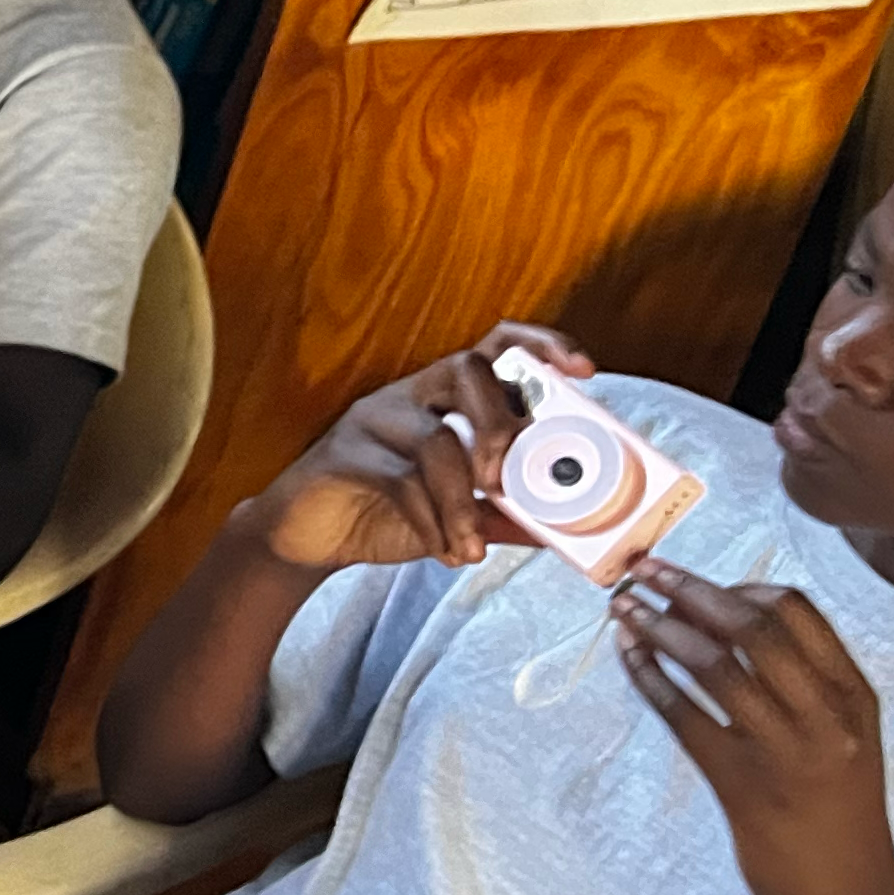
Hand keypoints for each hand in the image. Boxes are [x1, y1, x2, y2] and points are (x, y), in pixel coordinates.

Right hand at [243, 322, 593, 573]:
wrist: (310, 537)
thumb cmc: (386, 511)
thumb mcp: (460, 513)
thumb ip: (509, 514)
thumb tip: (569, 531)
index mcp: (444, 396)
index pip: (495, 344)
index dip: (542, 345)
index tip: (583, 371)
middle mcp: (410, 393)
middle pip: (466, 370)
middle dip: (502, 426)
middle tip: (509, 483)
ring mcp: (374, 419)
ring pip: (435, 437)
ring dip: (463, 501)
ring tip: (472, 546)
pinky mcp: (344, 454)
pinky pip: (400, 480)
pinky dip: (433, 523)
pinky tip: (444, 550)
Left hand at [618, 563, 893, 894]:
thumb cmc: (837, 812)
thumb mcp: (844, 737)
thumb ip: (805, 683)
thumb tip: (729, 620)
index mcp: (854, 697)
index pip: (798, 613)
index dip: (734, 583)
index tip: (690, 576)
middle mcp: (827, 717)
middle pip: (751, 627)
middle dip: (688, 591)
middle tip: (642, 573)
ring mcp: (785, 751)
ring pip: (715, 665)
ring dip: (659, 628)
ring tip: (623, 610)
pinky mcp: (741, 785)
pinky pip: (684, 715)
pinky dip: (649, 678)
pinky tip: (628, 659)